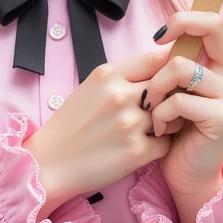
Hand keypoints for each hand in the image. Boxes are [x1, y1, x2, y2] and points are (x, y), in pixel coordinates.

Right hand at [25, 51, 172, 216]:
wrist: (50, 163)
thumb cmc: (72, 124)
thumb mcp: (91, 87)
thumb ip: (123, 76)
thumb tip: (159, 65)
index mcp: (108, 75)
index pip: (156, 59)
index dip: (167, 69)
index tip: (168, 78)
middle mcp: (120, 95)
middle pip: (167, 86)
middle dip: (170, 96)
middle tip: (165, 106)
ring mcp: (129, 124)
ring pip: (172, 115)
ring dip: (168, 122)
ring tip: (154, 127)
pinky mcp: (136, 151)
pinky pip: (166, 143)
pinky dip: (160, 145)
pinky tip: (145, 145)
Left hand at [142, 12, 222, 197]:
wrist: (187, 176)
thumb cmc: (176, 132)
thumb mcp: (176, 91)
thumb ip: (175, 65)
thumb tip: (161, 38)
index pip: (213, 22)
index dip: (184, 20)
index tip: (158, 37)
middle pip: (208, 31)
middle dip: (173, 41)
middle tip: (152, 75)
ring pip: (182, 67)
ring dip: (156, 89)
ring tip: (152, 110)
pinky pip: (180, 101)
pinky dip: (160, 114)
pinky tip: (160, 130)